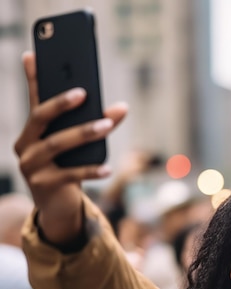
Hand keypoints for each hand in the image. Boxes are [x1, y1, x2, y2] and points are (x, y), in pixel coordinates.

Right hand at [13, 51, 126, 244]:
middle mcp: (24, 145)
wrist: (57, 207)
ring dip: (84, 133)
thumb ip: (92, 125)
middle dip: (62, 104)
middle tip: (85, 93)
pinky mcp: (43, 185)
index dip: (33, 78)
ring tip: (106, 125)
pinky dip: (90, 170)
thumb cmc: (68, 169)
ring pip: (57, 144)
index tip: (33, 55)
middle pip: (40, 117)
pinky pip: (70, 174)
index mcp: (30, 131)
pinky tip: (108, 168)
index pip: (33, 100)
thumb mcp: (76, 147)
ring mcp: (31, 166)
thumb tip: (122, 107)